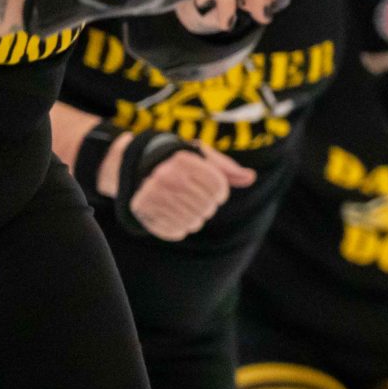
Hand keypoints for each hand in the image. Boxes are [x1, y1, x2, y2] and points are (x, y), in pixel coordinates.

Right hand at [115, 140, 253, 240]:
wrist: (136, 165)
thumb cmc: (178, 162)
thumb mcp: (203, 157)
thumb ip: (227, 168)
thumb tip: (250, 177)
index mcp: (183, 160)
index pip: (218, 188)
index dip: (220, 193)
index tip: (215, 191)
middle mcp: (165, 176)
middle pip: (206, 207)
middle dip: (207, 206)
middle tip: (198, 200)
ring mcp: (152, 195)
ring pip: (193, 221)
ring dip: (195, 218)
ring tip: (187, 208)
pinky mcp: (143, 211)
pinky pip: (175, 231)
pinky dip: (180, 228)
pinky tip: (176, 217)